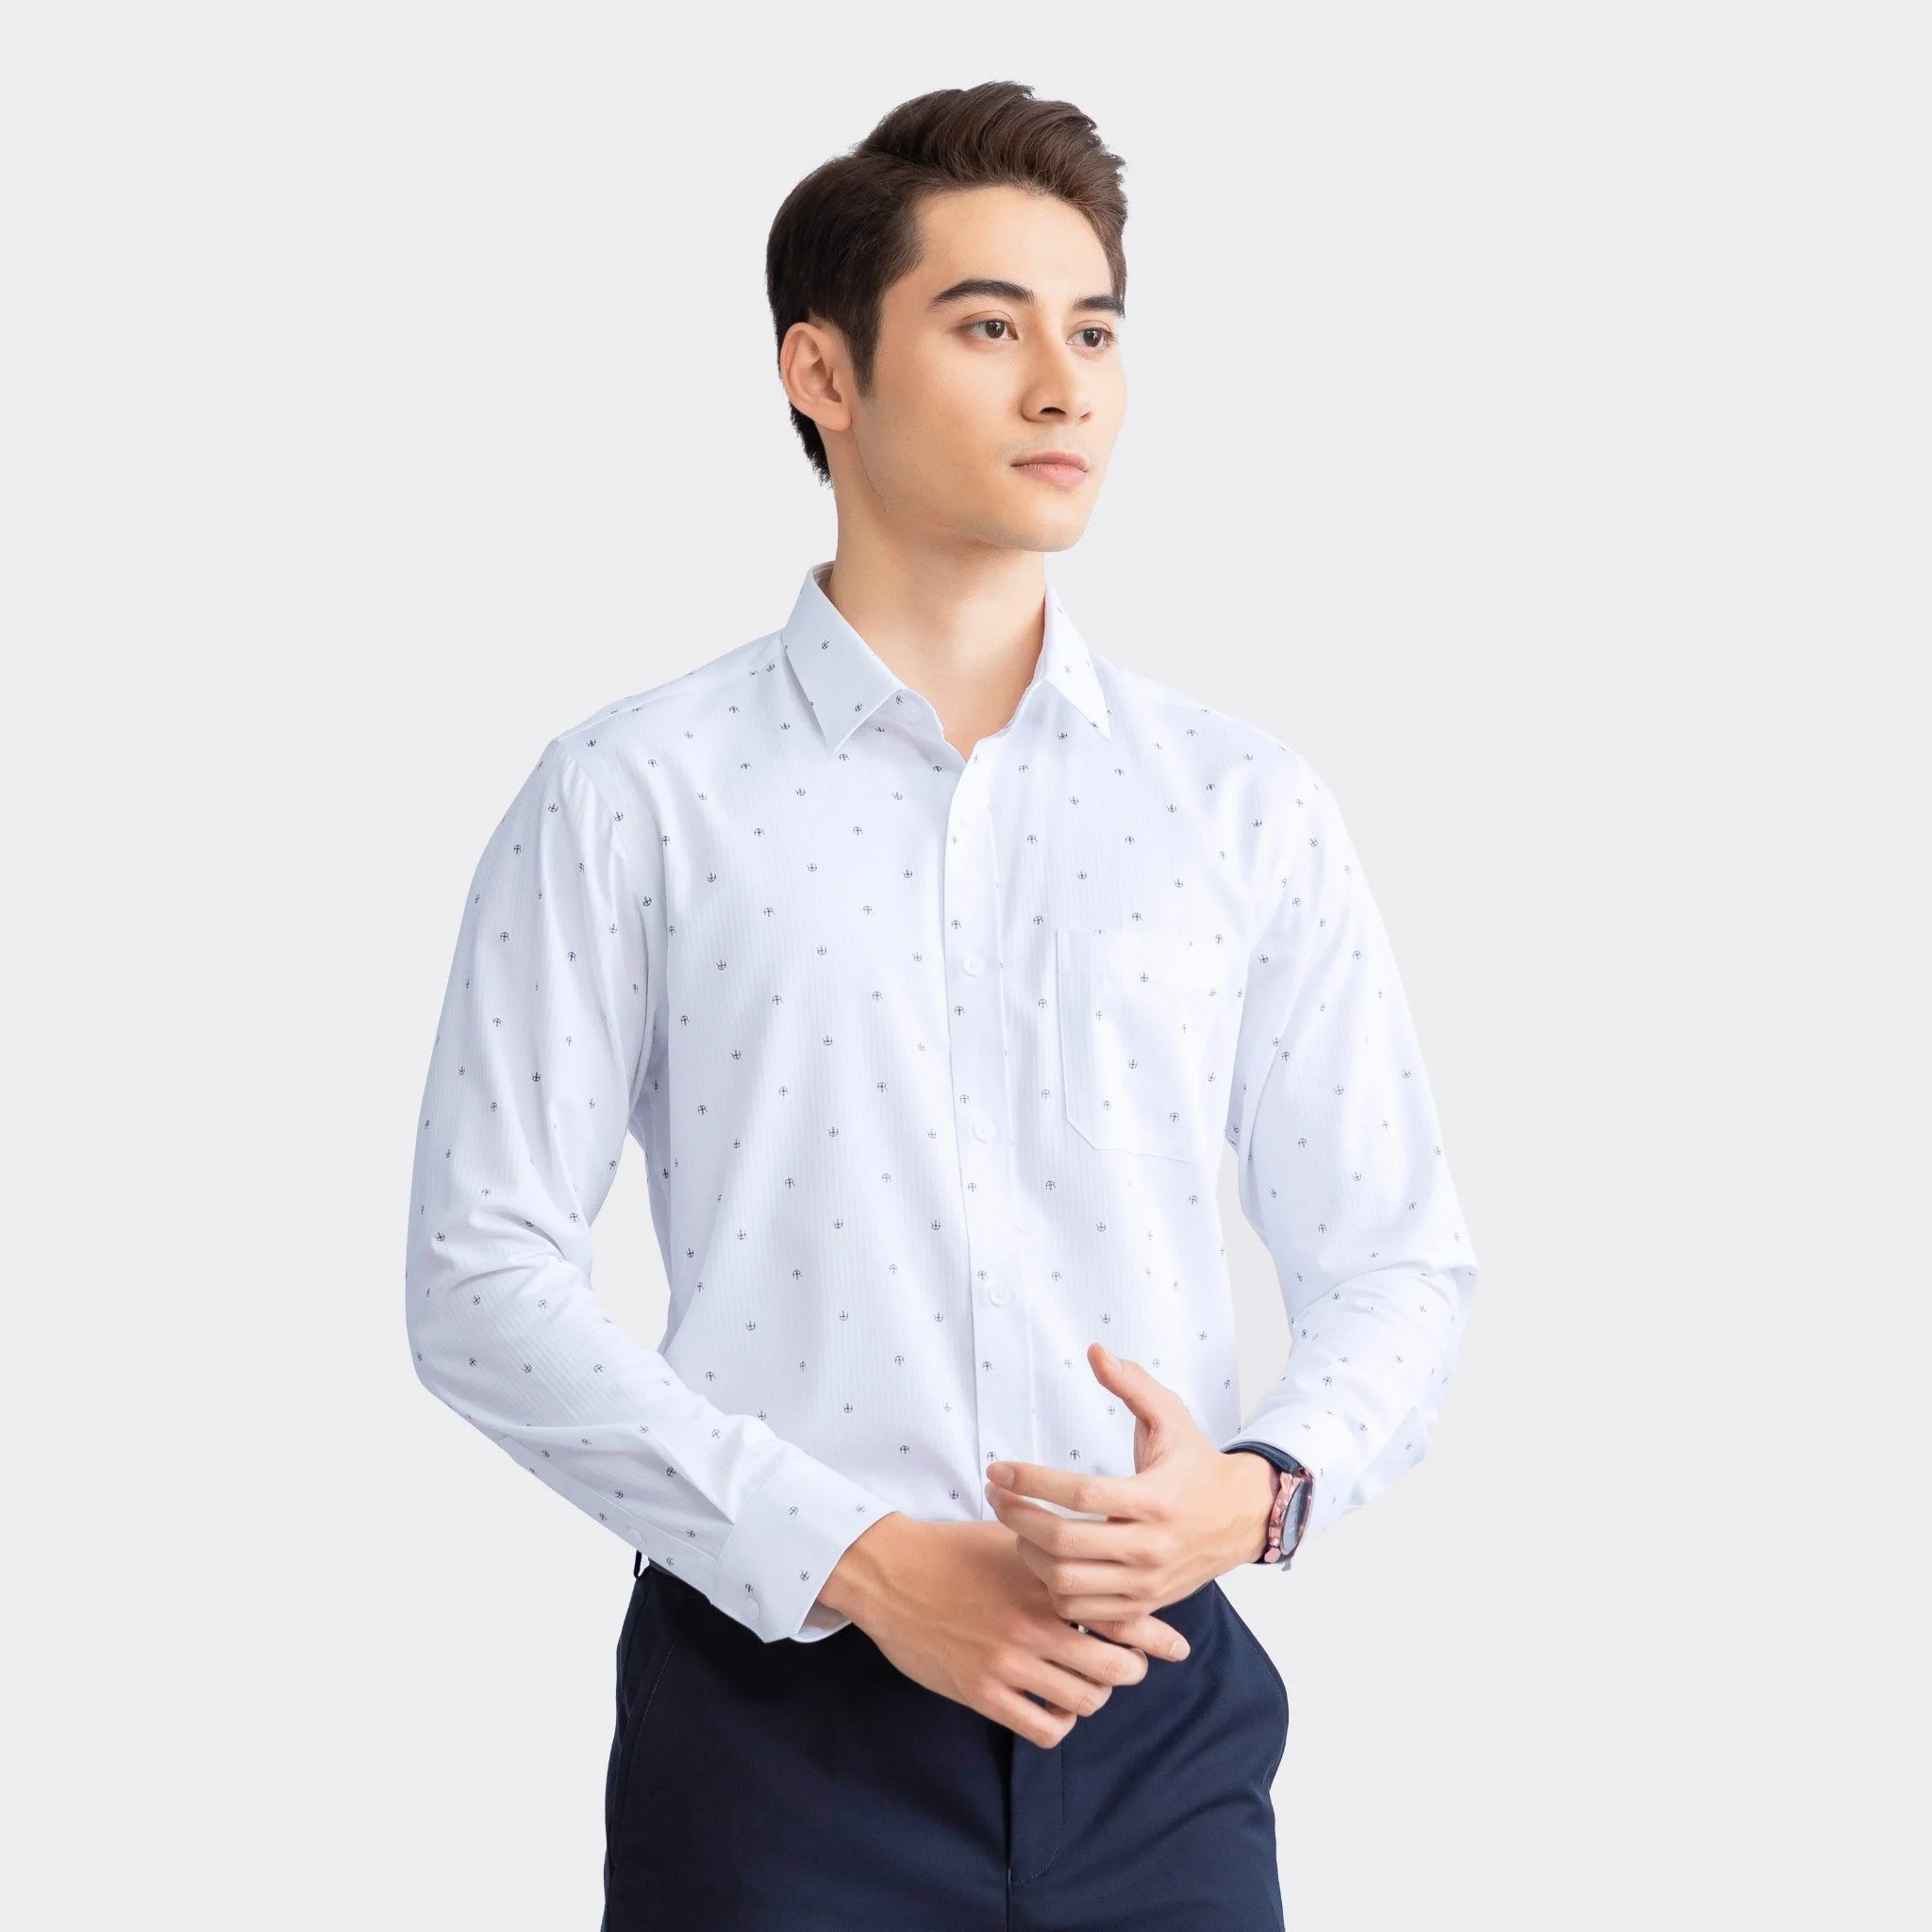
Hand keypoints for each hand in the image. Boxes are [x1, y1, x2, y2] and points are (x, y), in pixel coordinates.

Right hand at [820, 1516, 1192, 1749]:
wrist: (891, 1572)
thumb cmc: (953, 1551)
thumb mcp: (1012, 1541)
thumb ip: (1056, 1557)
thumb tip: (1100, 1560)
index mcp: (1046, 1583)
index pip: (1119, 1613)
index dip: (1156, 1636)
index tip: (1176, 1647)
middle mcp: (1034, 1624)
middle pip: (1114, 1667)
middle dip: (1128, 1671)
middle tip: (1123, 1666)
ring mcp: (1009, 1662)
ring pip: (1084, 1701)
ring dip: (1093, 1696)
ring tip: (1086, 1684)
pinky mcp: (983, 1692)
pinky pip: (1044, 1727)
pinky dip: (1059, 1723)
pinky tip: (1052, 1707)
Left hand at [982, 1342, 1276, 1628]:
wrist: (1242, 1518)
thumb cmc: (1196, 1463)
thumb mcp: (1171, 1416)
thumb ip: (1132, 1384)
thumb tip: (1094, 1351)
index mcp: (1156, 1499)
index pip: (1080, 1494)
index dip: (1031, 1480)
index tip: (997, 1468)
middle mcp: (1151, 1546)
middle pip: (1064, 1542)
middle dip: (1017, 1517)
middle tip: (995, 1495)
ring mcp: (1146, 1582)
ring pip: (1067, 1582)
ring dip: (1028, 1554)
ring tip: (1015, 1524)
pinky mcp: (1143, 1604)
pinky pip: (1082, 1609)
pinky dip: (1052, 1587)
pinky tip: (1041, 1558)